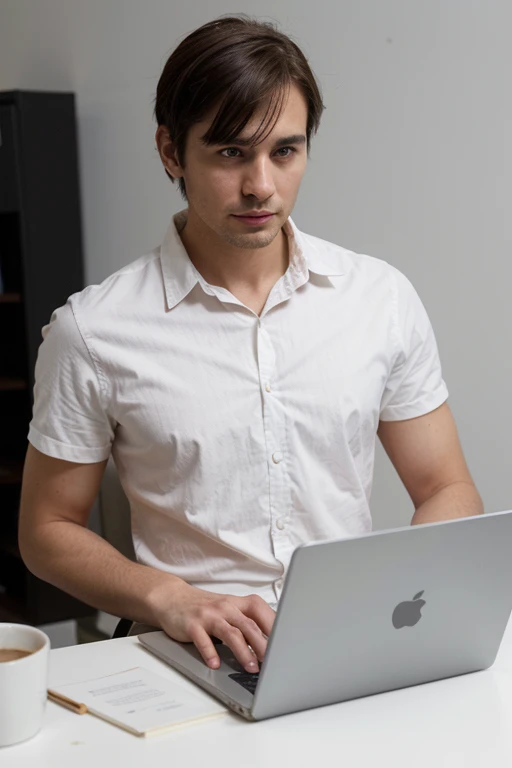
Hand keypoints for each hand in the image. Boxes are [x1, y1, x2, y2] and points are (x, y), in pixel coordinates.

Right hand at [153, 582, 275, 672]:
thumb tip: (271, 644)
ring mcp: (209, 615)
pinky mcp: (192, 624)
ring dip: (242, 651)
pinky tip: (215, 664)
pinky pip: (203, 639)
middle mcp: (226, 607)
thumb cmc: (206, 607)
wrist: (173, 598)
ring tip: (250, 667)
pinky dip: (210, 653)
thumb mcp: (229, 610)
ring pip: (231, 633)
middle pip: (249, 626)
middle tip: (273, 663)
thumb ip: (247, 623)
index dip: (275, 628)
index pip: (261, 612)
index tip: (285, 645)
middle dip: (263, 645)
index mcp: (238, 603)